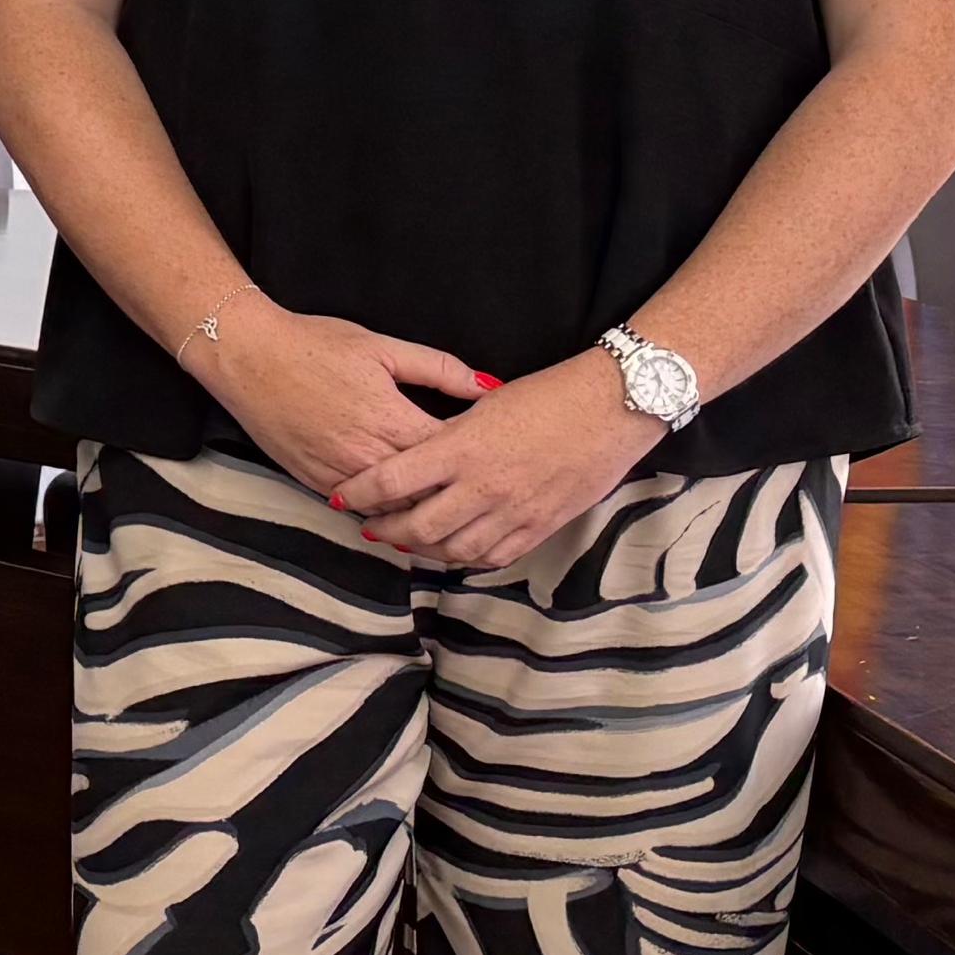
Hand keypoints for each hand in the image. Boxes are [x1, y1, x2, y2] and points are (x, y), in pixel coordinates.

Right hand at [193, 302, 491, 510]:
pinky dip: (383, 512)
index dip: (472, 458)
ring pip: (394, 511)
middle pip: (425, 491)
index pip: (448, 455)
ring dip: (419, 511)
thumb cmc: (312, 345)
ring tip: (447, 511)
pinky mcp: (315, 481)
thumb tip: (485, 386)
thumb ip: (439, 369)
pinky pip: (359, 510)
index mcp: (391, 418)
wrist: (247, 357)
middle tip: (478, 493)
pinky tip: (400, 510)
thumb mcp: (383, 346)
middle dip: (452, 493)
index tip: (491, 457)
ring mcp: (339, 473)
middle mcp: (367, 454)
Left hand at [334, 353, 664, 571]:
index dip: (360, 493)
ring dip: (423, 549)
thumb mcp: (486, 406)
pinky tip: (454, 551)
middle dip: (385, 529)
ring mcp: (513, 512)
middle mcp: (483, 487)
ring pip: (452, 549)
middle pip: (417, 526)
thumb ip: (450, 436)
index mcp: (462, 449)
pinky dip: (466, 558)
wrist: (612, 408)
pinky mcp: (540, 527)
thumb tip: (419, 453)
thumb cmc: (549, 396)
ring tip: (407, 541)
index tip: (342, 496)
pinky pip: (493, 556)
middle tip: (369, 525)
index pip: (393, 480)